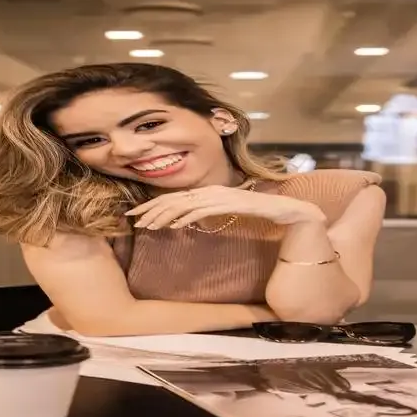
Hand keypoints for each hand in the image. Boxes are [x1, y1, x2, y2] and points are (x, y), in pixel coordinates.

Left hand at [124, 185, 325, 228]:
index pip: (175, 197)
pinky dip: (184, 218)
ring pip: (182, 205)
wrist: (285, 209)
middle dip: (150, 210)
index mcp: (208, 190)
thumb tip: (187, 221)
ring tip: (146, 226)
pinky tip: (172, 226)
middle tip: (131, 220)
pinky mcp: (227, 203)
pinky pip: (200, 211)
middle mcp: (210, 189)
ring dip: (162, 216)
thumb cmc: (257, 211)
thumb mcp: (227, 212)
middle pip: (173, 199)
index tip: (136, 215)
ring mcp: (219, 195)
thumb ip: (208, 213)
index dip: (153, 206)